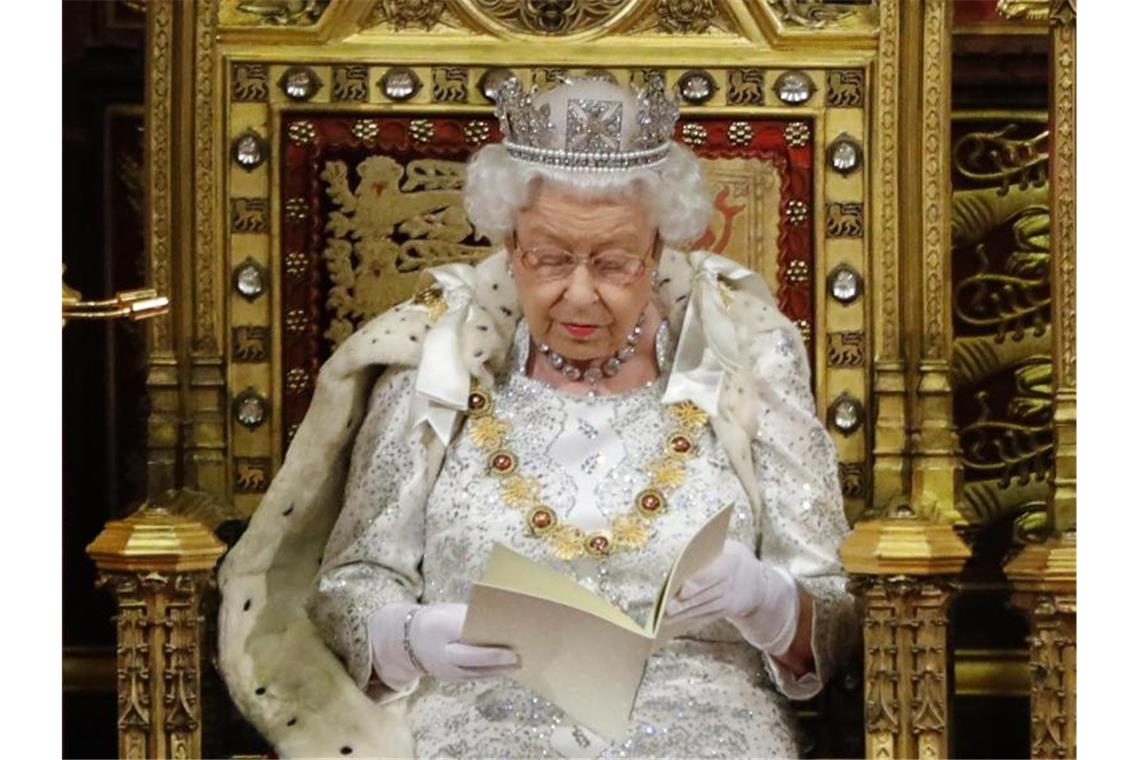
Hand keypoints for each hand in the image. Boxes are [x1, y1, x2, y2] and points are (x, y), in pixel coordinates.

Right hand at [370, 602, 518, 688]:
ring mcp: (446, 672)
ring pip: (477, 673)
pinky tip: (508, 668)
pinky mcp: (453, 679)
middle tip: (519, 658)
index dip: (489, 648)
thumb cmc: (438, 619)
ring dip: (499, 670)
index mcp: (441, 631)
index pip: (466, 641)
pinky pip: (475, 677)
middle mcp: (442, 656)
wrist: (410, 639)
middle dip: (497, 661)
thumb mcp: (452, 612)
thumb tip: (501, 621)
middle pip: (473, 662)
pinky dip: (492, 672)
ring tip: (520, 663)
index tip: (511, 648)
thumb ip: (472, 619)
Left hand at [663, 540, 799, 654]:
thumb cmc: (730, 557)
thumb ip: (705, 551)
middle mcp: (733, 582)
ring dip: (685, 614)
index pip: (714, 572)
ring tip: (665, 617)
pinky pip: (707, 616)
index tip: (682, 590)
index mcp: (733, 559)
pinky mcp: (727, 611)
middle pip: (707, 594)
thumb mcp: (726, 547)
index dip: (698, 582)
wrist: (756, 581)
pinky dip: (691, 618)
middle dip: (686, 603)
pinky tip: (676, 621)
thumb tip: (676, 557)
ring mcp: (732, 599)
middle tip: (667, 607)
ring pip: (705, 608)